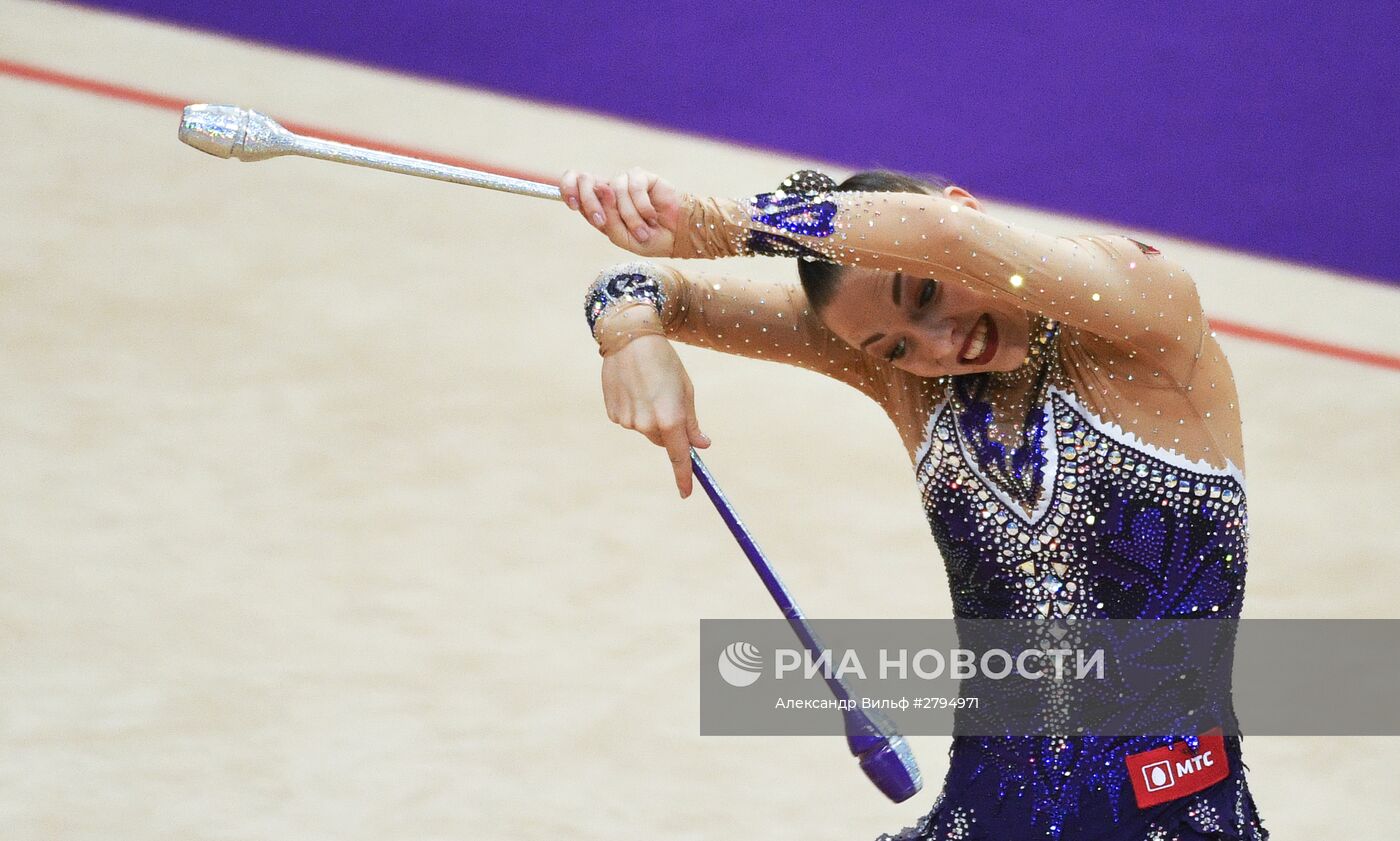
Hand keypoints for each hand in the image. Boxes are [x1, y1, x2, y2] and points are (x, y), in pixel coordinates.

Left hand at [560, 168, 682, 257]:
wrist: (677, 236)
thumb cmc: (648, 239)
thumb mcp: (621, 237)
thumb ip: (607, 218)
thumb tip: (601, 187)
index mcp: (598, 203)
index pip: (573, 183)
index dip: (568, 189)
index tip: (574, 205)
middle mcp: (608, 190)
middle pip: (586, 179)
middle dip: (591, 202)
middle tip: (602, 221)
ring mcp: (625, 182)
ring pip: (614, 190)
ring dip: (629, 216)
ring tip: (643, 231)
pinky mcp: (642, 177)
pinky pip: (634, 186)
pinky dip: (642, 207)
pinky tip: (652, 217)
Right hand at [600, 331, 710, 497]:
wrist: (629, 338)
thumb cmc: (664, 362)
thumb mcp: (686, 389)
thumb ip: (692, 422)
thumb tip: (702, 445)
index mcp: (671, 418)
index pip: (680, 457)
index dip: (684, 476)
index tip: (686, 493)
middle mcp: (647, 424)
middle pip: (663, 441)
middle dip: (669, 430)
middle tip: (667, 400)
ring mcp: (627, 421)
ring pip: (645, 430)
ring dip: (650, 416)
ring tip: (647, 387)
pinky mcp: (613, 414)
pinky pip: (629, 421)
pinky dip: (634, 410)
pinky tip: (632, 388)